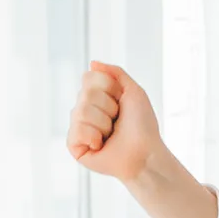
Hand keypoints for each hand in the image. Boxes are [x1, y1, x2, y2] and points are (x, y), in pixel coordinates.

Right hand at [66, 61, 162, 181]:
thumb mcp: (134, 92)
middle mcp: (84, 109)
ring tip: (111, 135)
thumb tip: (93, 63)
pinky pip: (76, 130)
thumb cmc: (142, 126)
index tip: (122, 102)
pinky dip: (94, 137)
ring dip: (104, 124)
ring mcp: (78, 127)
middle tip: (118, 121)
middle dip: (109, 107)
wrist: (145, 154)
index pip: (89, 77)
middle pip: (86, 93)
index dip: (110, 89)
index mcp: (96, 96)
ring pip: (81, 111)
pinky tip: (101, 145)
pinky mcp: (74, 145)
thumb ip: (116, 73)